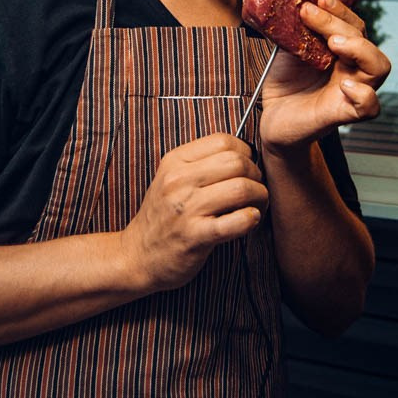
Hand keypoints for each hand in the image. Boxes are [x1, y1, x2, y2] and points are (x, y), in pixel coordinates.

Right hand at [121, 134, 267, 292]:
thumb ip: (201, 163)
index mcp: (174, 161)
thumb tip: (247, 155)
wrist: (137, 256)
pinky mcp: (195, 236)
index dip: (245, 152)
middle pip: (237, 162)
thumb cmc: (163, 216)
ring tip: (257, 206)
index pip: (223, 141)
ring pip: (241, 188)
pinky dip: (252, 218)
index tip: (246, 168)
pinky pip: (238, 221)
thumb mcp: (171, 179)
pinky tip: (251, 221)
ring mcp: (186, 209)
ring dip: (259, 197)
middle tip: (256, 189)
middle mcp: (178, 181)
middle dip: (256, 175)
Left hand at [259, 0, 390, 149]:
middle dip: (340, 21)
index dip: (340, 9)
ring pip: (379, 67)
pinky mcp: (344, 114)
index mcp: (342, 50)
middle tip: (310, 12)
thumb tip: (287, 2)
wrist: (273, 119)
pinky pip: (370, 107)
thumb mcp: (285, 50)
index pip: (353, 24)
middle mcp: (352, 68)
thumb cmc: (284, 84)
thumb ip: (292, 30)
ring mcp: (351, 90)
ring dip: (360, 48)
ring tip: (334, 42)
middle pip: (364, 39)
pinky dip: (364, 95)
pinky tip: (346, 84)